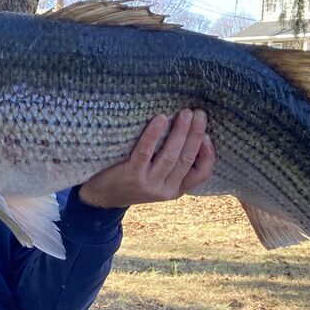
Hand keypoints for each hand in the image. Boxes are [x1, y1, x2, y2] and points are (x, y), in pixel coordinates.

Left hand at [77, 109, 214, 207]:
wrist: (101, 196)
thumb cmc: (131, 180)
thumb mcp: (157, 179)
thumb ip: (172, 164)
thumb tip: (191, 132)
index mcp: (175, 189)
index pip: (202, 173)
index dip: (208, 153)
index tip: (207, 134)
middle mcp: (165, 190)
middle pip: (187, 159)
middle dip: (195, 134)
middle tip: (199, 113)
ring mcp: (148, 184)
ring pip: (170, 156)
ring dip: (180, 132)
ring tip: (185, 113)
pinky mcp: (132, 176)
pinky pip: (146, 152)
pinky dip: (154, 134)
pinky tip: (160, 119)